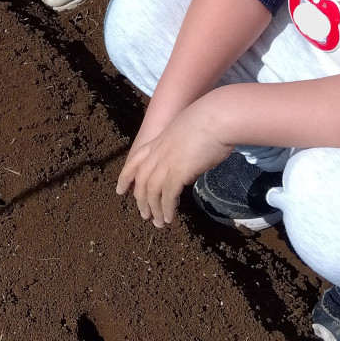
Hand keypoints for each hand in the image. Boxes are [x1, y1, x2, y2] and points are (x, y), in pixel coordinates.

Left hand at [115, 100, 234, 227]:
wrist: (218, 117)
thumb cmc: (210, 120)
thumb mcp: (186, 131)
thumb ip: (180, 146)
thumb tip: (185, 161)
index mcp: (158, 141)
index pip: (135, 160)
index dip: (125, 177)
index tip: (121, 191)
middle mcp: (158, 152)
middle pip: (141, 180)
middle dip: (140, 200)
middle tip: (145, 215)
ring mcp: (167, 162)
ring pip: (152, 191)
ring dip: (154, 210)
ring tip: (158, 223)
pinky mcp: (178, 172)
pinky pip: (167, 196)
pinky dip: (166, 209)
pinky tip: (170, 218)